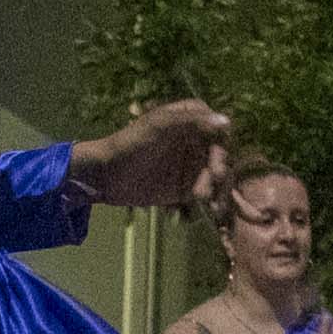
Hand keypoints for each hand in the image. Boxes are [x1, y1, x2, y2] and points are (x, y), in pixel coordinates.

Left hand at [71, 98, 232, 209]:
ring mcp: (193, 166)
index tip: (217, 160)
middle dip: (218, 170)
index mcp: (192, 121)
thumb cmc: (130, 143)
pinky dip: (205, 204)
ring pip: (217, 179)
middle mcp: (197, 142)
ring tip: (200, 200)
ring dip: (215, 191)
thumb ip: (190, 121)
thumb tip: (227, 122)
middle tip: (210, 181)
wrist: (106, 175)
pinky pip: (205, 197)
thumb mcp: (158, 125)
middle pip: (221, 156)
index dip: (222, 144)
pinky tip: (198, 212)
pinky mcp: (186, 189)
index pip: (220, 130)